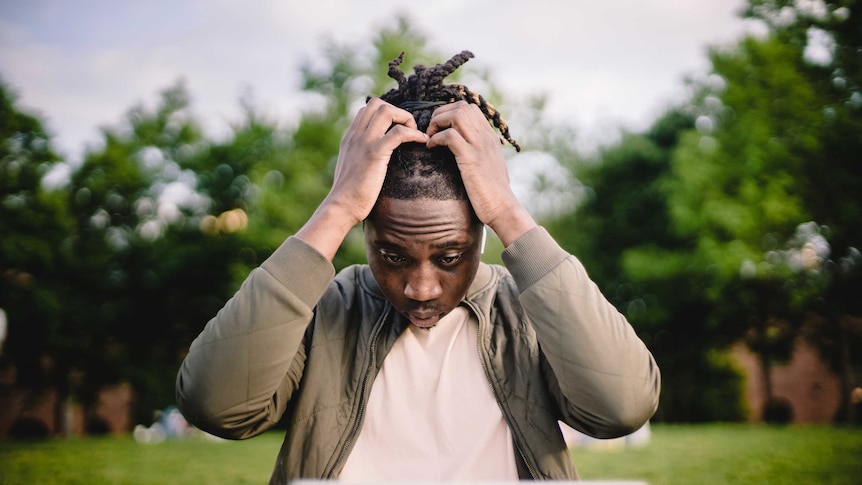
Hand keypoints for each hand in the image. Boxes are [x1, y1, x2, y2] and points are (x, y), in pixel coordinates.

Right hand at [328, 98, 428, 223]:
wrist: (341, 207)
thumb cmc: (349, 194)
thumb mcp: (352, 167)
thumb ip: (360, 156)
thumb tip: (374, 157)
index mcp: (350, 137)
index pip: (367, 109)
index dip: (386, 113)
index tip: (398, 130)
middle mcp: (355, 135)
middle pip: (377, 104)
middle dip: (397, 112)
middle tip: (407, 130)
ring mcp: (364, 142)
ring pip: (387, 111)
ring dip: (405, 119)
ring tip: (414, 134)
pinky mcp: (374, 153)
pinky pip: (398, 133)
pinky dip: (414, 134)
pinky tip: (421, 142)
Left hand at [426, 101, 535, 245]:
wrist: (503, 208)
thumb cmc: (492, 193)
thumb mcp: (488, 166)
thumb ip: (478, 153)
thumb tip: (463, 151)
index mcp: (490, 137)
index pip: (470, 108)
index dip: (449, 112)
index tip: (439, 128)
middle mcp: (486, 137)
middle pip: (461, 106)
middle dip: (440, 114)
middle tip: (431, 131)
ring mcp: (479, 146)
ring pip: (456, 115)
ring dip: (438, 123)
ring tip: (431, 138)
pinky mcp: (471, 159)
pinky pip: (450, 136)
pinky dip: (436, 138)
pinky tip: (431, 148)